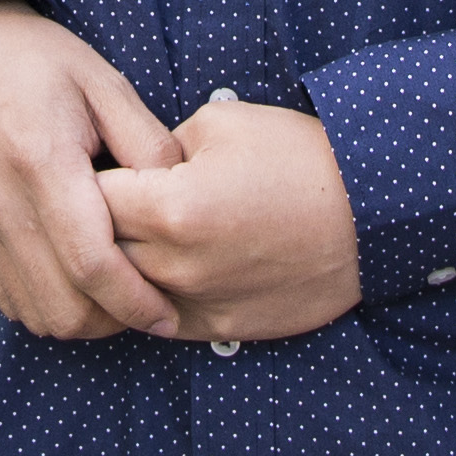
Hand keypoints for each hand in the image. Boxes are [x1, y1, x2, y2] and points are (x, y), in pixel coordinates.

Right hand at [0, 0, 181, 338]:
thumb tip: (184, 197)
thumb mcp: (104, 83)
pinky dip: (45, 306)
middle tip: (146, 304)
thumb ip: (147, 144)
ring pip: (34, 313)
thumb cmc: (34, 61)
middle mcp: (1, 205)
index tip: (169, 314)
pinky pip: (6, 299)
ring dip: (80, 319)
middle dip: (113, 321)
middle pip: (63, 308)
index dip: (136, 302)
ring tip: (112, 294)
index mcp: (42, 163)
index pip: (92, 264)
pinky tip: (72, 280)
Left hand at [96, 92, 365, 343]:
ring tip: (130, 234)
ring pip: (124, 293)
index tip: (90, 164)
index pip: (88, 198)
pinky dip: (150, 298)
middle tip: (101, 200)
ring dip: (120, 265)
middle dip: (94, 224)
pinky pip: (158, 320)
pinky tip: (161, 268)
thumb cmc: (299, 159)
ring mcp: (197, 304)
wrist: (370, 215)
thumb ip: (159, 147)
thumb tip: (132, 167)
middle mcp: (175, 266)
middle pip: (98, 251)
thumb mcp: (222, 125)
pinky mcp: (219, 330)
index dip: (85, 177)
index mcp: (169, 208)